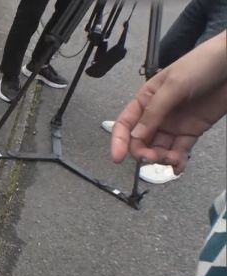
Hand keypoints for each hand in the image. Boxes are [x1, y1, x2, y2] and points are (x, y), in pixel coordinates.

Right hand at [111, 31, 226, 173]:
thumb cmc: (201, 65)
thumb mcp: (174, 85)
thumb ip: (154, 112)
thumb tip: (135, 136)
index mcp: (146, 99)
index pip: (125, 124)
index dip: (119, 141)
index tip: (117, 158)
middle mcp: (157, 114)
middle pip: (141, 140)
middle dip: (143, 152)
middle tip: (152, 158)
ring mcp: (174, 124)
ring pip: (159, 148)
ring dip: (161, 158)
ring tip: (172, 160)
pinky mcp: (192, 130)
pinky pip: (180, 149)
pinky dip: (178, 161)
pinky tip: (178, 167)